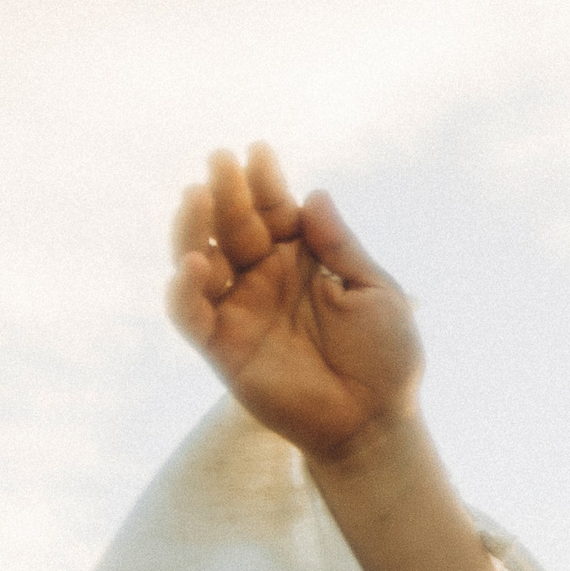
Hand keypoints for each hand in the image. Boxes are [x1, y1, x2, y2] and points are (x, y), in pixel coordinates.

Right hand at [165, 144, 420, 463]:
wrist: (375, 420)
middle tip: (220, 160)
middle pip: (234, 227)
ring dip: (193, 228)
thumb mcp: (374, 292)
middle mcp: (265, 279)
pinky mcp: (222, 347)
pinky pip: (191, 314)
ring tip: (196, 196)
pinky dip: (184, 289)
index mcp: (302, 260)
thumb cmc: (385, 357)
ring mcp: (240, 311)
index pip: (275, 211)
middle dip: (225, 192)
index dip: (264, 181)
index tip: (258, 150)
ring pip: (201, 260)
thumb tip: (314, 194)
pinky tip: (196, 263)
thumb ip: (341, 247)